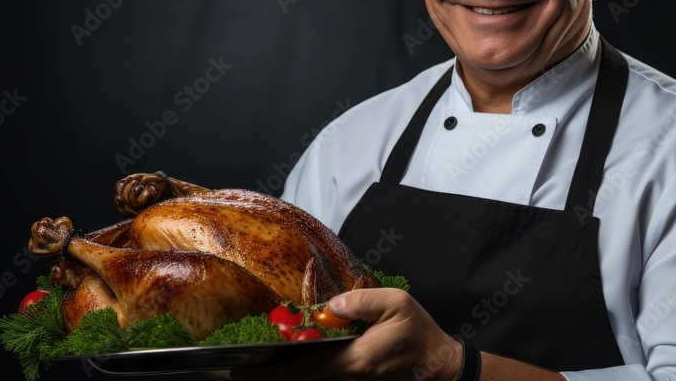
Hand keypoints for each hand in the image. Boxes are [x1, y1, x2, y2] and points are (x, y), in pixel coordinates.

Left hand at [230, 287, 461, 380]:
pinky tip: (288, 365)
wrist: (440, 367)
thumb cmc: (420, 334)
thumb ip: (362, 301)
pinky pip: (322, 379)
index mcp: (354, 360)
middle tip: (236, 369)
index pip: (302, 369)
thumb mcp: (397, 304)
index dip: (269, 371)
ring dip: (284, 375)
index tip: (239, 369)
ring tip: (255, 367)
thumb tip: (331, 304)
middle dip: (268, 376)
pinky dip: (303, 374)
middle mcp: (349, 377)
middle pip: (300, 380)